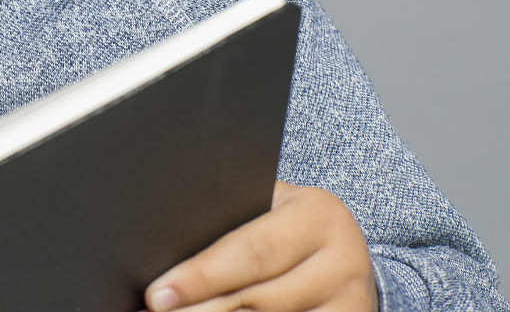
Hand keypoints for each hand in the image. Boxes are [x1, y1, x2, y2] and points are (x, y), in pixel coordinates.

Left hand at [144, 181, 375, 311]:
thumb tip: (161, 247)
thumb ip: (229, 221)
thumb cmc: (283, 226)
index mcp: (318, 216)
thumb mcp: (267, 208)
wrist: (344, 254)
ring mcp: (352, 305)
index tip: (157, 294)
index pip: (251, 252)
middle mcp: (344, 261)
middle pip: (257, 300)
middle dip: (199, 311)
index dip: (200, 277)